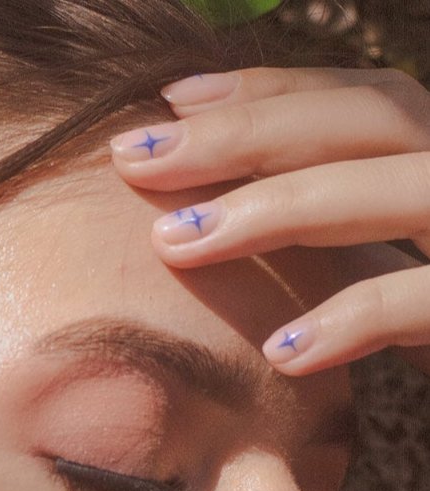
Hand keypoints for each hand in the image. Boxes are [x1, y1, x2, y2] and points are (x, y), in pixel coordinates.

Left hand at [109, 66, 429, 376]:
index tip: (168, 103)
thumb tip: (211, 215)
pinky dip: (359, 318)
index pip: (361, 98)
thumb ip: (343, 232)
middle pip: (370, 120)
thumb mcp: (403, 264)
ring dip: (278, 210)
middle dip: (245, 134)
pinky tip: (282, 352)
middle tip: (135, 159)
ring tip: (178, 243)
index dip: (266, 90)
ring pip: (399, 188)